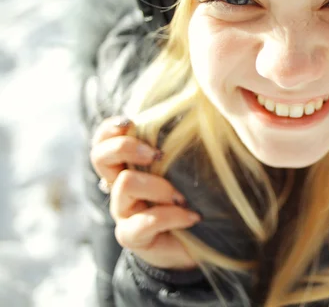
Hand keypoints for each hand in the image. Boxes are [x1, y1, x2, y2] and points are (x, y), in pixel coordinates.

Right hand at [89, 116, 201, 269]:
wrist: (193, 246)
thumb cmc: (190, 199)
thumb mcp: (183, 171)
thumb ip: (178, 149)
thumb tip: (195, 117)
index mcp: (128, 166)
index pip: (103, 140)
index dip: (111, 128)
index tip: (131, 122)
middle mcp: (119, 187)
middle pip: (100, 156)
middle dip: (127, 148)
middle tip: (158, 155)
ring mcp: (122, 212)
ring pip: (126, 183)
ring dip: (160, 187)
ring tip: (183, 197)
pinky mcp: (131, 236)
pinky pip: (146, 221)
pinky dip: (173, 216)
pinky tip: (193, 217)